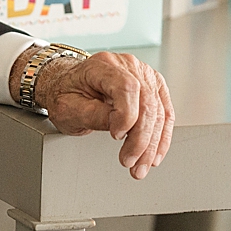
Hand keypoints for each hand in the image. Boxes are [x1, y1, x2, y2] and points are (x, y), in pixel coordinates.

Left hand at [10, 50, 173, 179]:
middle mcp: (127, 65)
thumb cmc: (65, 94)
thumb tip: (123, 128)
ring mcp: (143, 74)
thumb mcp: (68, 108)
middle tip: (129, 161)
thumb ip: (94, 115)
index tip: (116, 136)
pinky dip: (160, 137)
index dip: (126, 115)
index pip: (126, 87)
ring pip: (158, 112)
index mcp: (102, 65)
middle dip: (141, 138)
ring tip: (140, 166)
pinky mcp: (153, 87)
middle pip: (146, 102)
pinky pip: (164, 114)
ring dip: (152, 144)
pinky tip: (154, 155)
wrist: (67, 86)